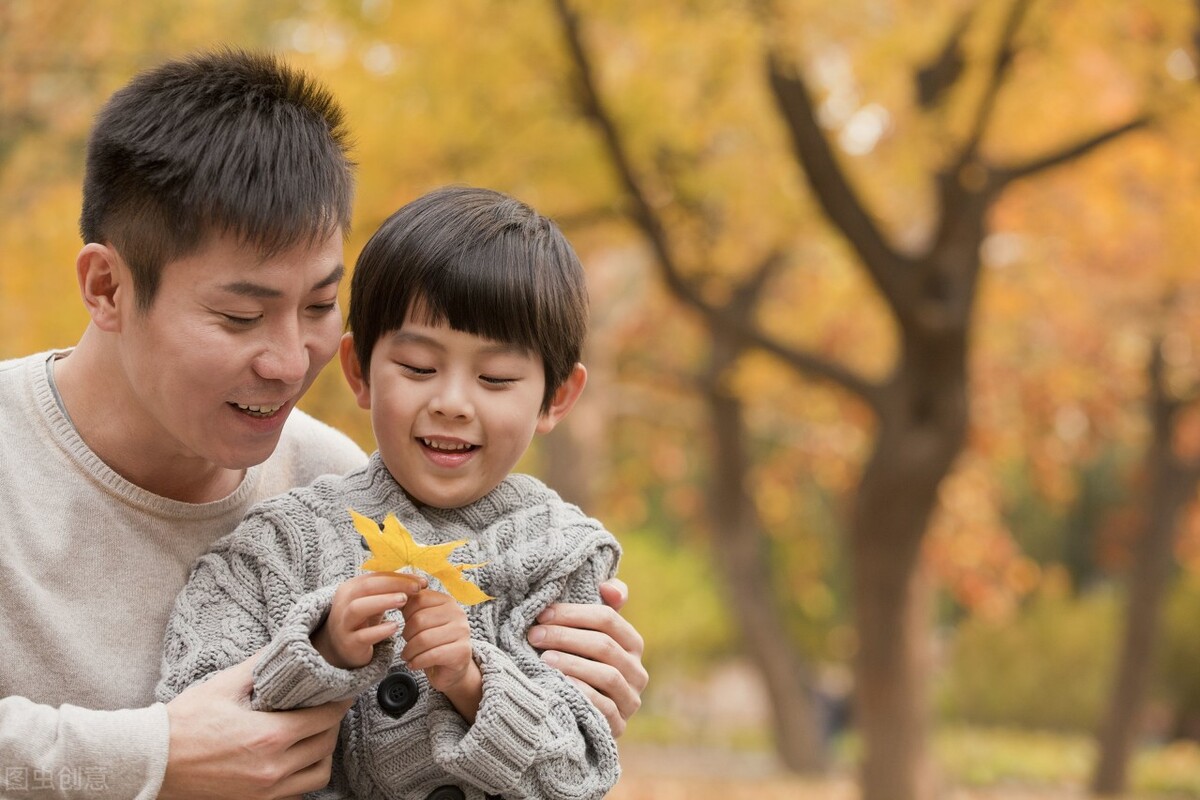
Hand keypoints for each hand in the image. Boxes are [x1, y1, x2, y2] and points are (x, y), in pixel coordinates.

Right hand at [159, 654, 351, 799]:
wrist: (151, 761)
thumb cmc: (184, 722)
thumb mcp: (225, 685)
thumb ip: (261, 665)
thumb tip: (286, 645)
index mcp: (269, 737)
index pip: (324, 718)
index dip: (338, 702)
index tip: (342, 691)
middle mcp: (273, 769)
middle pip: (326, 746)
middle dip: (332, 724)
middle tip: (328, 708)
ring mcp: (264, 792)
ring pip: (317, 775)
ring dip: (322, 753)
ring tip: (314, 735)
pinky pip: (296, 793)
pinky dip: (303, 777)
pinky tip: (294, 759)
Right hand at [312, 573, 424, 668]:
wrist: (341, 648)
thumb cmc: (364, 619)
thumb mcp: (375, 601)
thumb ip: (394, 590)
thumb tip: (421, 581)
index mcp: (351, 588)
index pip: (375, 576)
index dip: (399, 577)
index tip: (421, 582)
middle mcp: (343, 603)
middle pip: (366, 587)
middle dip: (393, 585)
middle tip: (415, 589)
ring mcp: (343, 623)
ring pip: (358, 608)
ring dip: (383, 601)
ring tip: (404, 601)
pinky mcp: (348, 643)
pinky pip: (362, 636)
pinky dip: (379, 631)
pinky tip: (395, 627)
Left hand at [401, 588, 481, 720]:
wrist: (451, 669)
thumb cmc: (433, 642)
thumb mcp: (422, 620)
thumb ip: (412, 606)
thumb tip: (394, 592)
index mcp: (447, 601)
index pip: (419, 599)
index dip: (406, 614)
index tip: (406, 625)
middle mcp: (457, 613)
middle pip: (419, 620)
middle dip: (406, 635)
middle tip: (406, 644)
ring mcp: (462, 632)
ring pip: (424, 639)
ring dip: (410, 651)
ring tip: (408, 656)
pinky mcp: (461, 652)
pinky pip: (432, 655)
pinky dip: (417, 662)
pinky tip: (414, 664)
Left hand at [528, 577, 647, 736]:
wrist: (576, 714)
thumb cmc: (581, 663)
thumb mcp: (589, 634)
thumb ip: (602, 606)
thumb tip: (609, 587)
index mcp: (632, 643)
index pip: (608, 619)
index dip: (573, 614)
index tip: (542, 614)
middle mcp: (638, 671)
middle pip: (604, 646)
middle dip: (566, 637)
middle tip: (534, 635)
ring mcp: (630, 700)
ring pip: (607, 675)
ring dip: (572, 664)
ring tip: (543, 659)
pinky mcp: (619, 725)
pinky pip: (604, 708)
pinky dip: (581, 693)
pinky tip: (558, 684)